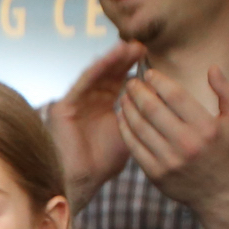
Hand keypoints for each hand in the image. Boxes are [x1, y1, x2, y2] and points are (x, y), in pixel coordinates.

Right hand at [46, 41, 143, 209]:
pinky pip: (82, 83)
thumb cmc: (102, 164)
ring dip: (112, 60)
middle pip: (108, 75)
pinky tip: (110, 58)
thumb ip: (139, 118)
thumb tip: (164, 105)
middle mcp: (88, 102)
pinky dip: (97, 69)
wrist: (80, 181)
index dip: (133, 69)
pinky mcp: (64, 106)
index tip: (150, 57)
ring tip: (128, 47)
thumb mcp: (129, 135)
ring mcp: (75, 103)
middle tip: (140, 46)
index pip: (119, 82)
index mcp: (103, 108)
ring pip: (96, 75)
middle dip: (124, 60)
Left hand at [118, 66, 228, 228]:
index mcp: (206, 128)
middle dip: (138, 92)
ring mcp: (169, 160)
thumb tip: (212, 68)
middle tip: (131, 82)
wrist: (218, 191)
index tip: (149, 74)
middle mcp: (187, 144)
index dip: (159, 81)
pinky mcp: (155, 173)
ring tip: (124, 96)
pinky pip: (134, 146)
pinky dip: (125, 129)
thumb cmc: (226, 149)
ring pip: (140, 127)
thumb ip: (227, 91)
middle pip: (153, 110)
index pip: (175, 96)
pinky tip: (122, 117)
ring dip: (128, 108)